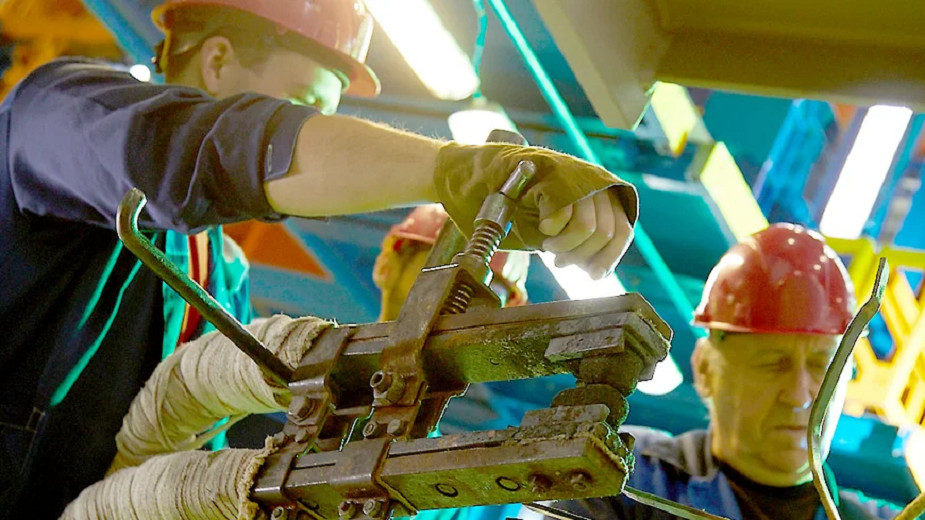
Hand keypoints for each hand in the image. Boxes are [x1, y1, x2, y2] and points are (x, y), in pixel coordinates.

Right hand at [433, 142, 637, 276]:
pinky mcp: (551, 169)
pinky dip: (554, 227)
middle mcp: (591, 179)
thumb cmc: (512, 207)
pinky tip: (542, 227)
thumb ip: (579, 241)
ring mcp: (573, 171)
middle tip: (559, 260)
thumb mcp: (554, 228)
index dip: (609, 258)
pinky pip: (566, 210)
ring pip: (589, 225)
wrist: (474, 176)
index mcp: (598, 193)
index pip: (622, 230)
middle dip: (583, 255)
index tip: (592, 276)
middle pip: (608, 231)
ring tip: (547, 244)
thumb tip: (599, 269)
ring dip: (566, 245)